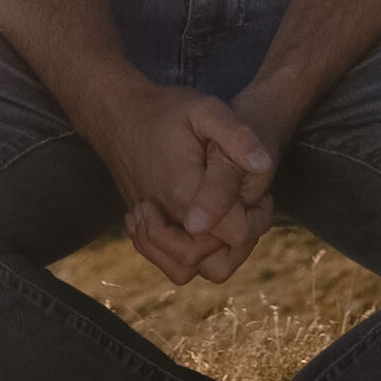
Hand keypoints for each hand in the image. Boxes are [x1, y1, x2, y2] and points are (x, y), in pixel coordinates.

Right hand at [81, 83, 272, 284]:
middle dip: (237, 244)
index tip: (256, 195)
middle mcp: (166, 216)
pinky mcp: (142, 227)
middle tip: (242, 208)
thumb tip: (264, 165)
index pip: (235, 236)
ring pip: (183, 270)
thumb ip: (237, 137)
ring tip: (220, 221)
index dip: (256, 219)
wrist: (117, 114)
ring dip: (209, 254)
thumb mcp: (207, 110)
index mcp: (186, 192)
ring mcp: (151, 225)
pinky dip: (180, 255)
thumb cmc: (166, 111)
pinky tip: (195, 225)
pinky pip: (162, 261)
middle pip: (213, 263)